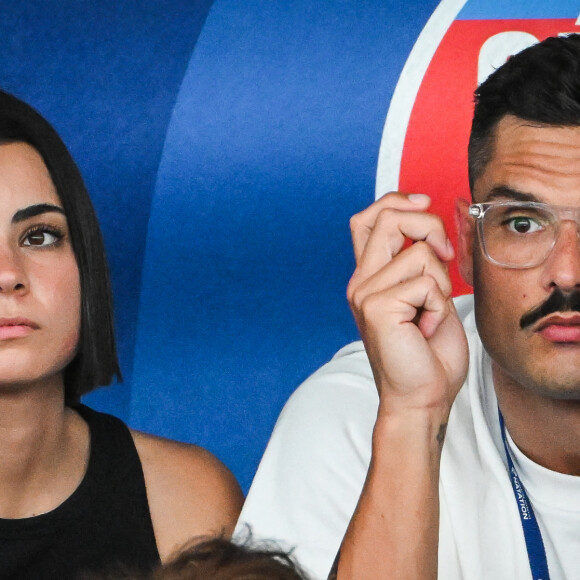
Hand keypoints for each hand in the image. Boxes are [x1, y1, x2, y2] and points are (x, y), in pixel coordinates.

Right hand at [347, 193, 468, 414]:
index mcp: (369, 276)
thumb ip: (425, 258)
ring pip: (418, 252)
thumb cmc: (428, 352)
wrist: (422, 397)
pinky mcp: (377, 307)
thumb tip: (440, 217)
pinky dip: (438, 306)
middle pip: (388, 218)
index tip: (424, 203)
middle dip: (429, 225)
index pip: (368, 218)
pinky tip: (426, 328)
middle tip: (446, 256)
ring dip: (440, 283)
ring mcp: (365, 293)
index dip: (395, 201)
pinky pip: (425, 283)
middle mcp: (361, 281)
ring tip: (429, 314)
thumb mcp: (431, 294)